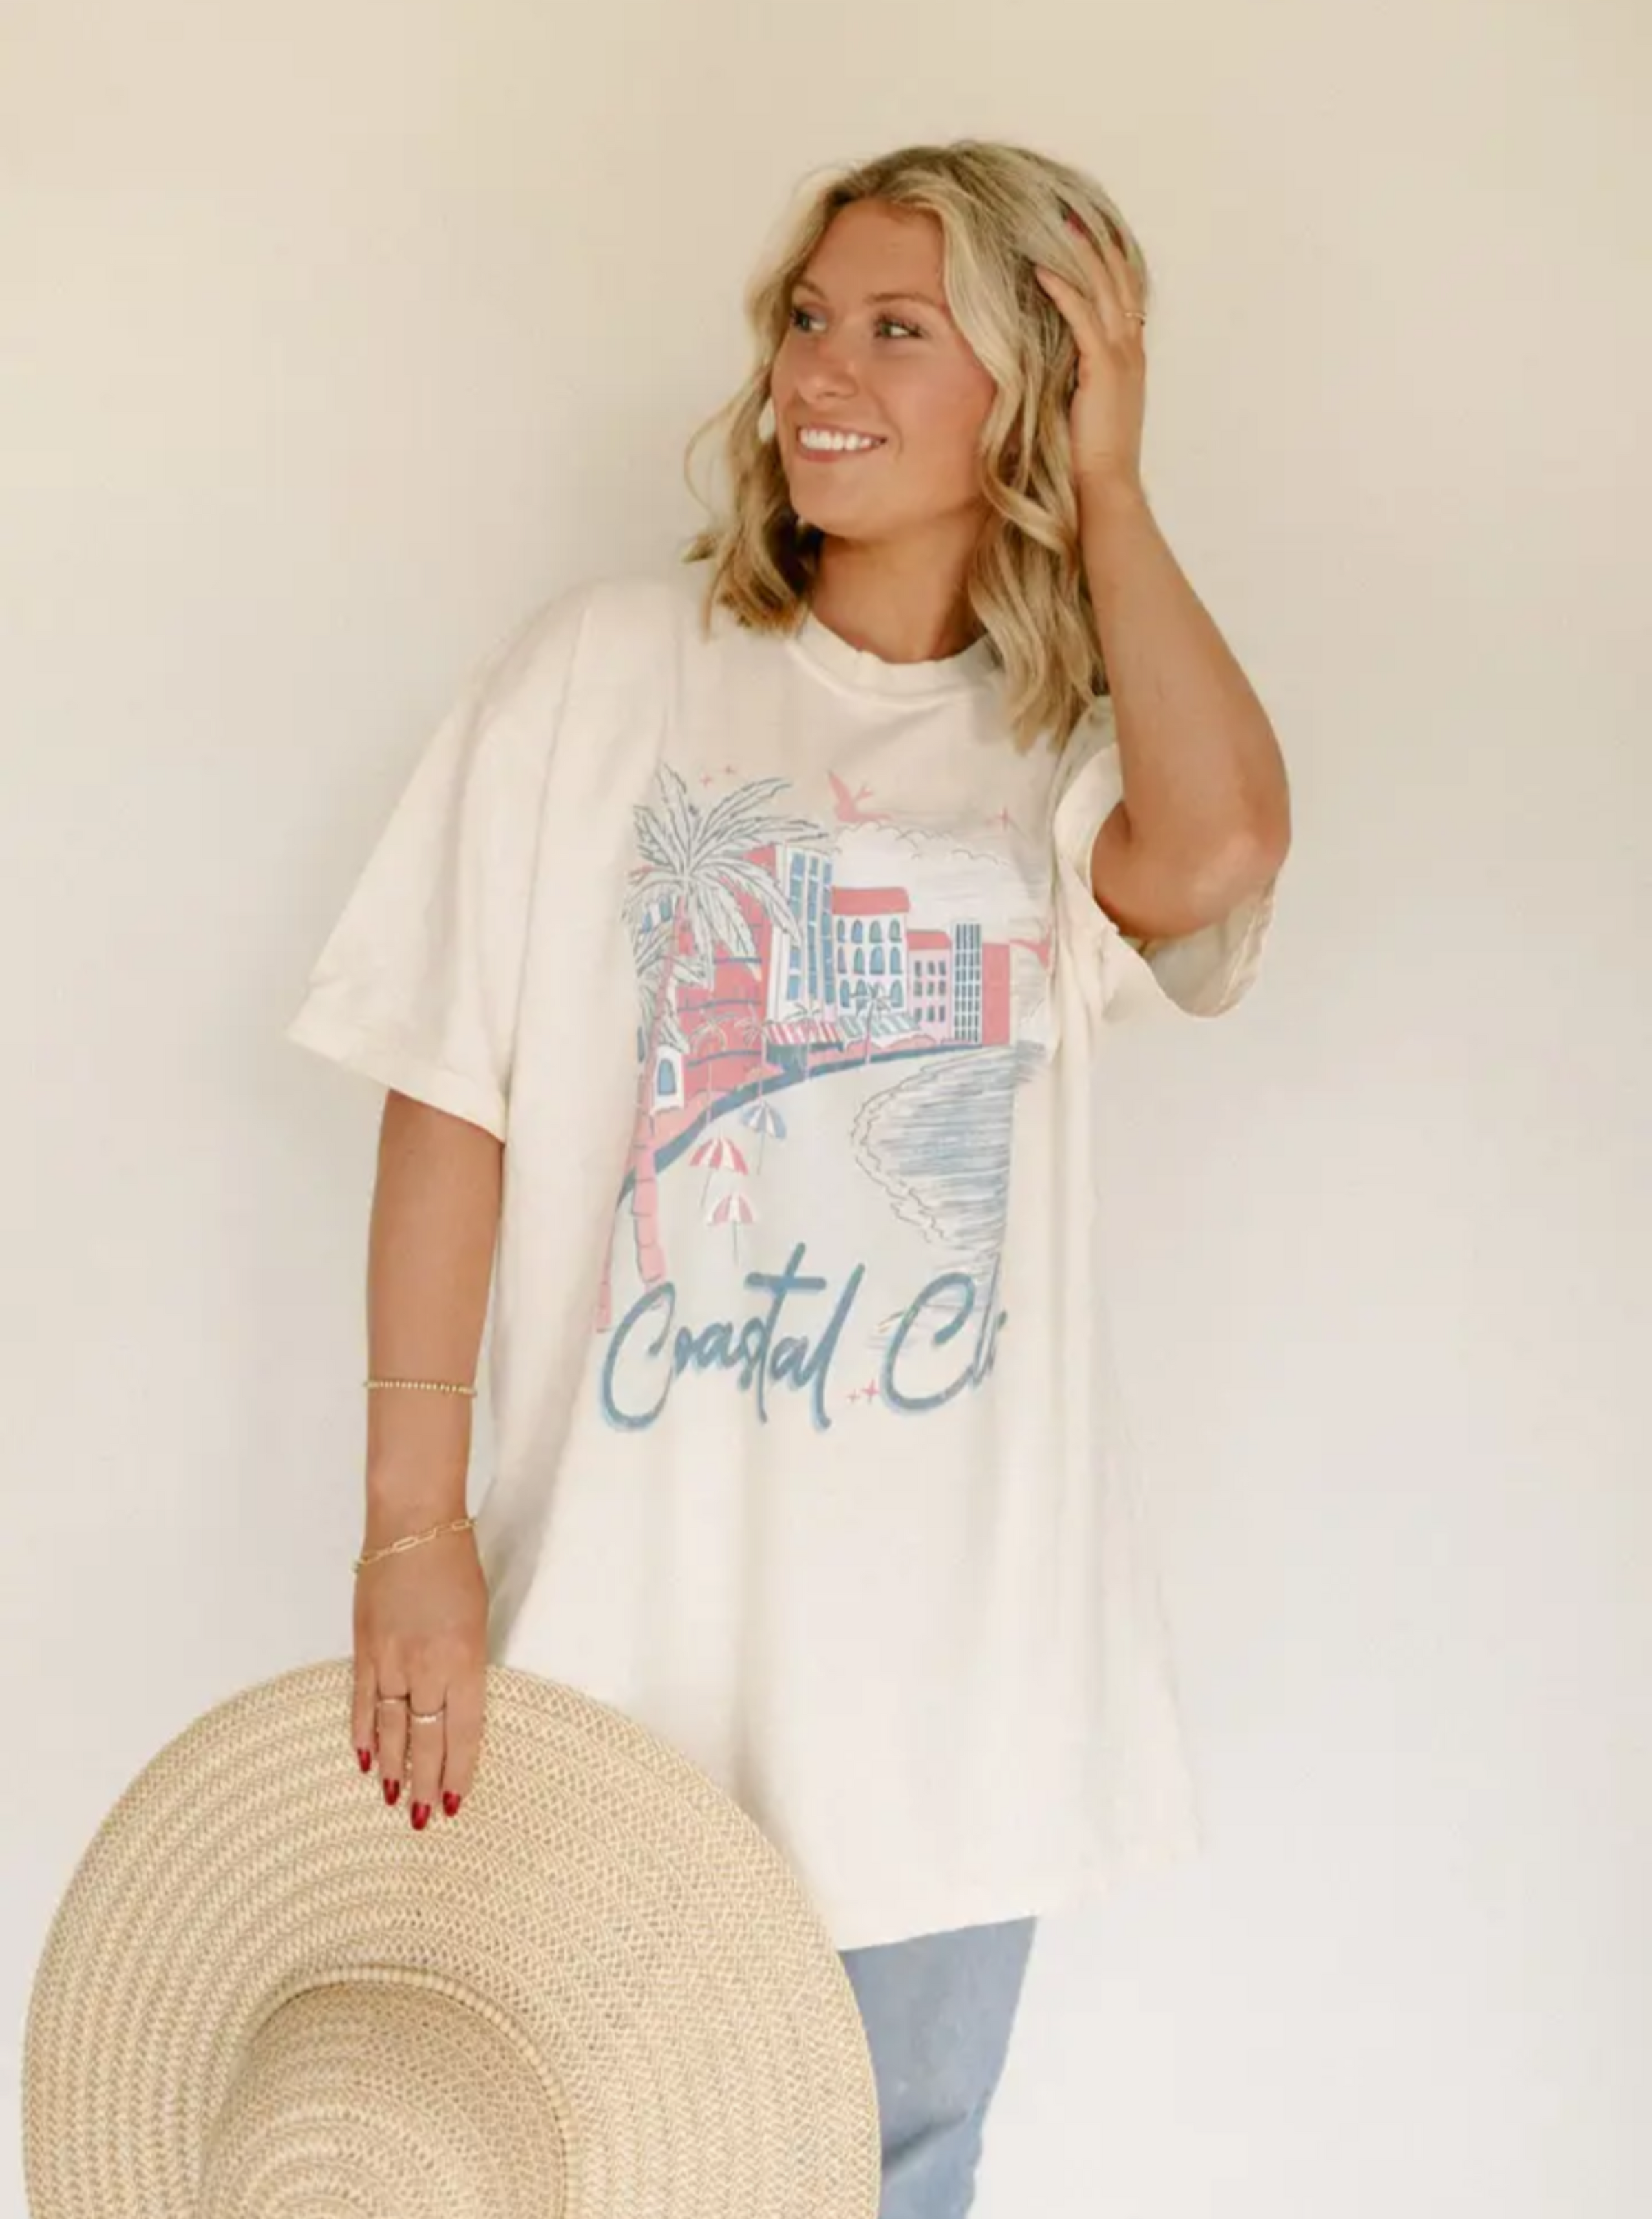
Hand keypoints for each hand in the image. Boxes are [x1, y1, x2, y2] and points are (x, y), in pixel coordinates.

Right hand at [352, 1521, 488, 1830]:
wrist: (412, 1525)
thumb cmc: (455, 1565)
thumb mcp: (479, 1618)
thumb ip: (468, 1666)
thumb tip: (456, 1707)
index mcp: (465, 1659)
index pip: (464, 1730)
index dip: (458, 1770)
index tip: (456, 1801)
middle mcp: (427, 1666)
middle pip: (426, 1738)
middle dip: (425, 1783)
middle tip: (424, 1820)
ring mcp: (390, 1659)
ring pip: (391, 1727)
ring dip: (393, 1768)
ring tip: (395, 1802)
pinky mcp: (363, 1647)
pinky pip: (361, 1700)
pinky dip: (362, 1733)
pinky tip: (364, 1760)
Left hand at [1034, 212, 1148, 501]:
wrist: (1107, 487)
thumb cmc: (1091, 459)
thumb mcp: (1085, 408)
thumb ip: (1077, 379)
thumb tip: (1049, 364)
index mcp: (1130, 358)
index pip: (1124, 294)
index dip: (1108, 260)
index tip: (1087, 232)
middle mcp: (1131, 351)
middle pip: (1117, 280)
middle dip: (1094, 243)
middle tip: (1070, 211)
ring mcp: (1121, 358)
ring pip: (1103, 290)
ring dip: (1079, 255)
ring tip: (1056, 224)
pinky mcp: (1102, 370)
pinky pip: (1083, 317)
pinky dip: (1064, 290)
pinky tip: (1042, 270)